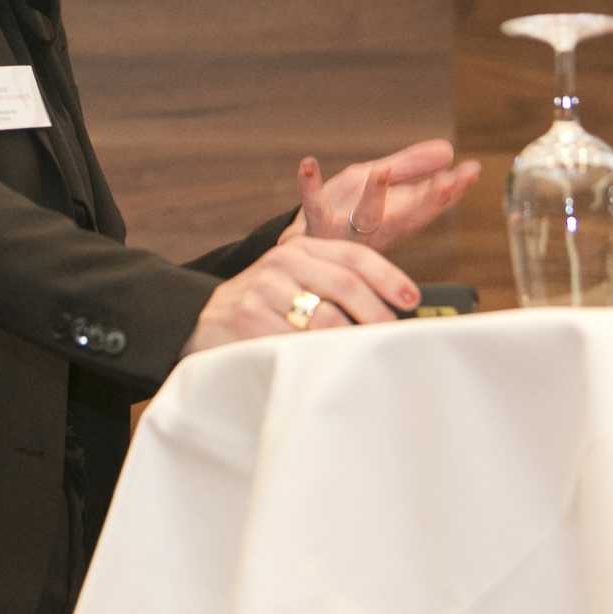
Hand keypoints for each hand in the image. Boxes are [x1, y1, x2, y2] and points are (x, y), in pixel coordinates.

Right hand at [181, 235, 419, 354]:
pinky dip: (319, 355)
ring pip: (324, 317)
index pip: (353, 255)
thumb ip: (333, 285)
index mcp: (300, 248)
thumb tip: (391, 312)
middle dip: (376, 314)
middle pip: (344, 284)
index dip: (387, 276)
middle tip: (392, 338)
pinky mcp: (248, 316)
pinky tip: (330, 365)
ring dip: (351, 340)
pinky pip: (297, 341)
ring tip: (365, 357)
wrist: (201, 317)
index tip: (412, 299)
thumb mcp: (294, 281)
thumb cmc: (262, 305)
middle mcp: (283, 261)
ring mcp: (264, 287)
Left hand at [279, 139, 478, 252]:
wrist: (307, 248)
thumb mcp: (383, 184)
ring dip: (375, 196)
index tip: (472, 170)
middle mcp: (380, 227)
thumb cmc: (348, 211)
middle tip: (449, 182)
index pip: (432, 203)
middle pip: (410, 216)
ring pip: (367, 217)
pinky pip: (314, 205)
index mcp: (399, 217)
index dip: (453, 189)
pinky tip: (308, 163)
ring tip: (380, 170)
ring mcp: (349, 228)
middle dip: (430, 199)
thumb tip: (450, 150)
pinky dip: (309, 185)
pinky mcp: (318, 223)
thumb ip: (413, 168)